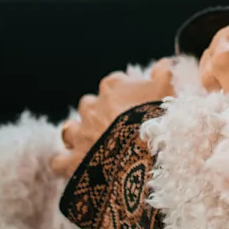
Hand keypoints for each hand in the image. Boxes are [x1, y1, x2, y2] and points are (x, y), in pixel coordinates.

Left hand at [51, 59, 175, 176]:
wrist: (143, 154)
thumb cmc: (158, 118)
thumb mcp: (169, 89)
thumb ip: (165, 72)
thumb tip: (164, 62)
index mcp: (113, 87)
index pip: (115, 82)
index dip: (126, 92)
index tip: (138, 103)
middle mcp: (92, 107)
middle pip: (90, 104)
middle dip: (99, 113)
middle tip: (118, 127)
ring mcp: (81, 133)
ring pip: (71, 128)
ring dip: (78, 134)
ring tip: (92, 144)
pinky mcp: (73, 161)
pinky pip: (60, 161)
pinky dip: (64, 163)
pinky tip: (73, 166)